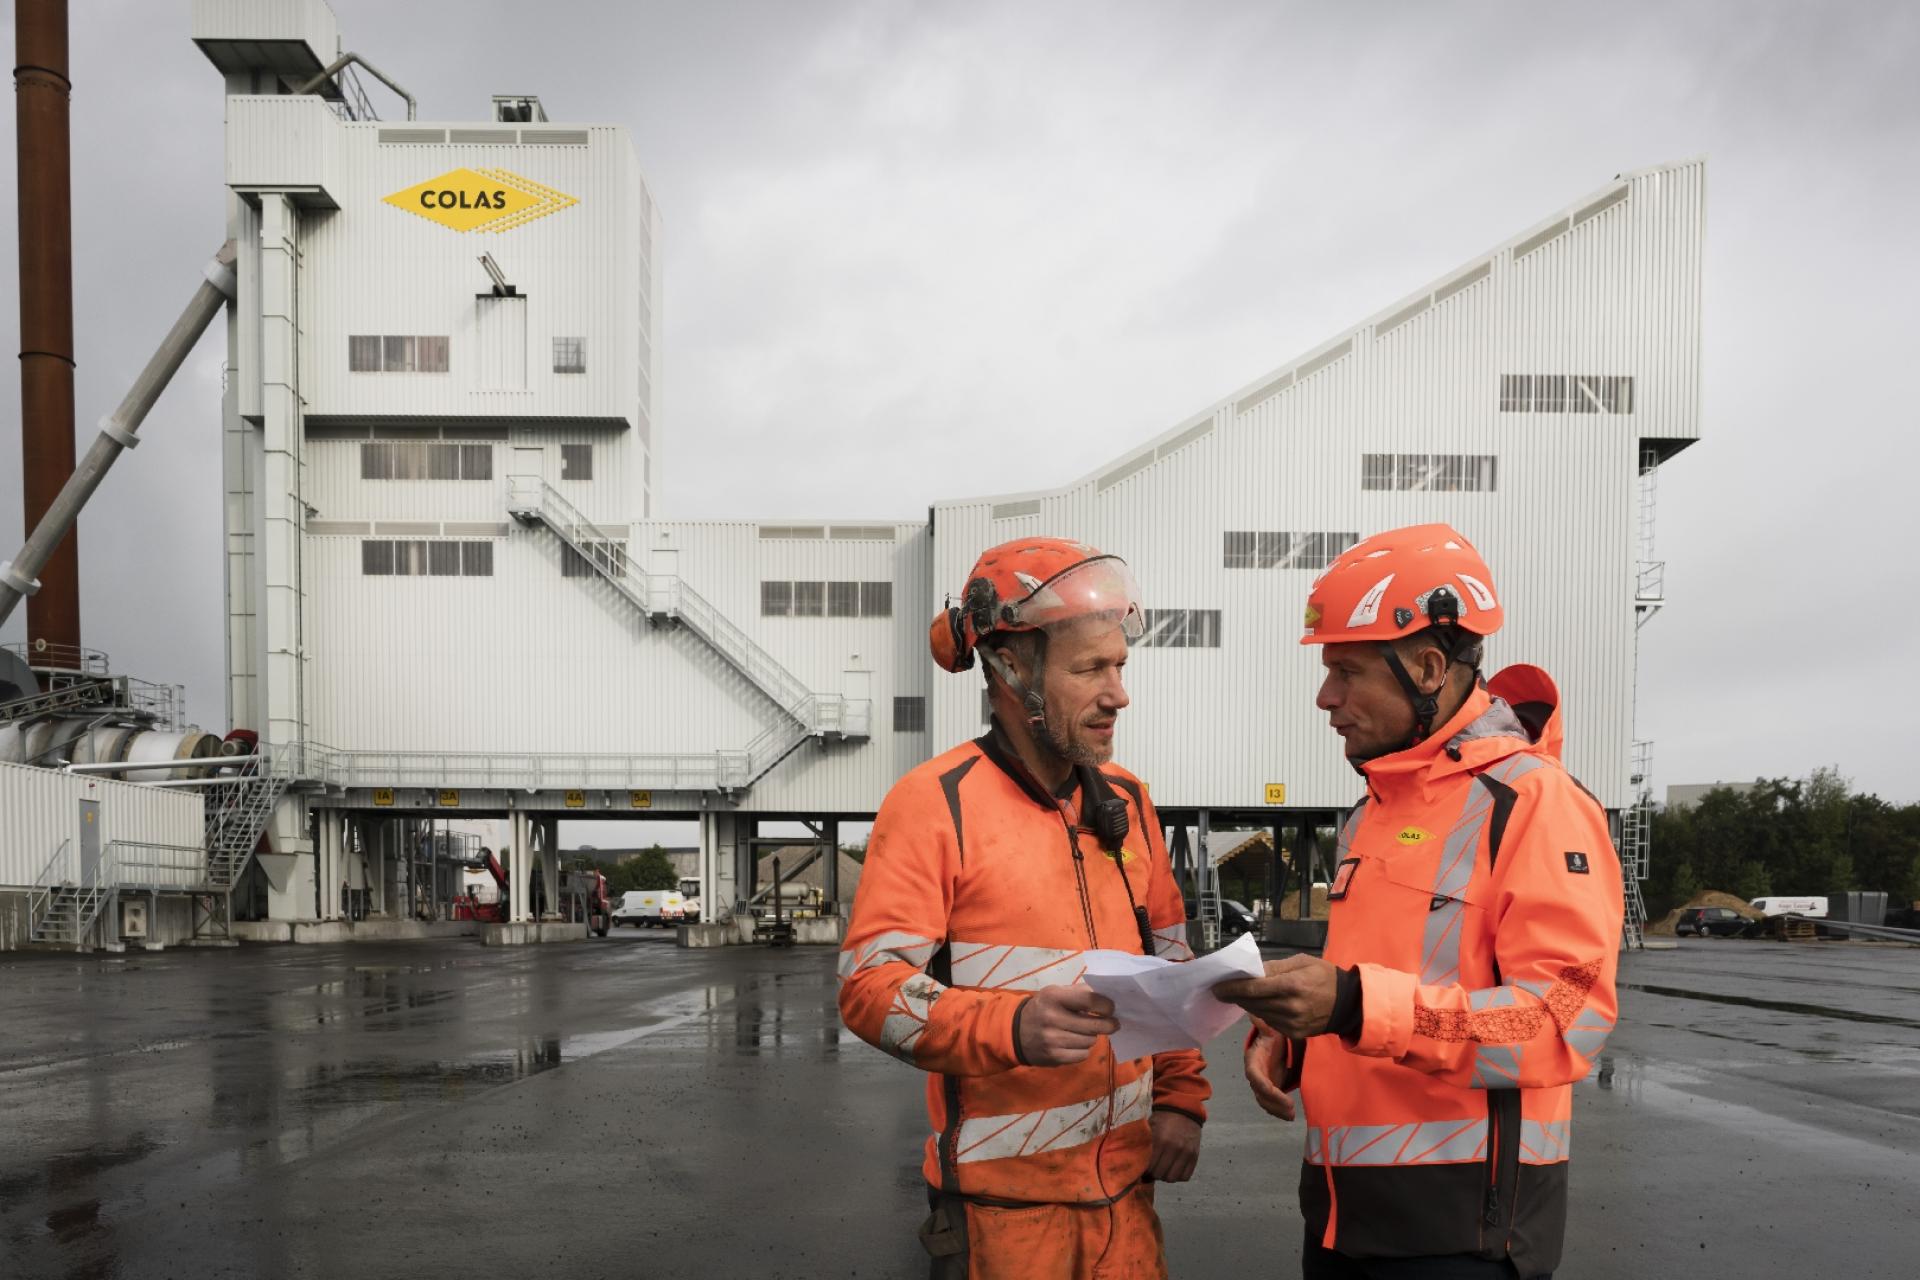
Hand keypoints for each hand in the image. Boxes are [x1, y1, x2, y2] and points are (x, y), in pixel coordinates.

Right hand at [1017, 985, 1119, 1065]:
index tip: (1111, 1009)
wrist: (1015, 1031)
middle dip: (1108, 1025)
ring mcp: (1052, 1039)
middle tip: (1113, 1024)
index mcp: (1054, 997)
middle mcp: (1052, 1018)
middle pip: (1093, 1025)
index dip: (1106, 1005)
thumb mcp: (1055, 992)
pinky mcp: (1054, 1057)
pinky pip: (1082, 1055)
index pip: (1089, 1000)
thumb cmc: (1043, 1008)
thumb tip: (1108, 998)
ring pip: (1090, 1041)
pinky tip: (1074, 1044)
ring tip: (1083, 1032)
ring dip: (1091, 1037)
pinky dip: (1083, 1050)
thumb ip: (1080, 992)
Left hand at [1147, 1111, 1201, 1181]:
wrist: (1183, 1109)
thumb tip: (1136, 1163)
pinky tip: (1174, 1168)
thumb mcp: (1150, 1128)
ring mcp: (1186, 1153)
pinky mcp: (1195, 1156)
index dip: (1144, 1170)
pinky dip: (1178, 1176)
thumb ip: (1144, 1144)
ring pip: (1172, 1178)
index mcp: (1160, 1140)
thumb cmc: (1162, 1119)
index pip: (1150, 1167)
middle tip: (1152, 1169)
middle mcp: (1174, 1148)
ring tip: (1163, 1169)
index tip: (1143, 1168)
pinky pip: (1185, 1176)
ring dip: (1166, 1176)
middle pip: (1160, 1175)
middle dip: (1154, 1174)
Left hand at [1212, 954, 1339, 1037]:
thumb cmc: (1324, 976)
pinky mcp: (1293, 1034)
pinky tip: (1260, 1004)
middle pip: (1252, 1003)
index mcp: (1291, 986)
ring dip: (1246, 1004)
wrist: (1348, 1004)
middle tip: (1223, 989)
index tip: (1217, 986)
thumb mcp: (1301, 962)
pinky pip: (1269, 1022)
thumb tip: (1251, 972)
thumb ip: (1275, 967)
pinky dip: (1261, 1013)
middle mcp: (1290, 1007)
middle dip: (1235, 996)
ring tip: (1239, 995)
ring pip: (1258, 1014)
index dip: (1232, 989)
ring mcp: (1292, 1023)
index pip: (1253, 989)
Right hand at [1243, 1025, 1295, 1120]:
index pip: (1254, 1075)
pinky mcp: (1269, 1093)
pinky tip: (1289, 1116)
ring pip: (1265, 1102)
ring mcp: (1261, 1086)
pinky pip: (1271, 1105)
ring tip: (1292, 1115)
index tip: (1272, 1090)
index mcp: (1253, 1061)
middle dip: (1273, 1102)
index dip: (1262, 1084)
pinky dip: (1279, 1112)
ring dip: (1277, 1110)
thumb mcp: (1269, 1030)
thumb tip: (1255, 1015)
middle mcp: (1255, 1076)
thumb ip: (1264, 1025)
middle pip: (1260, 1093)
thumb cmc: (1271, 1038)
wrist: (1272, 1046)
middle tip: (1290, 1107)